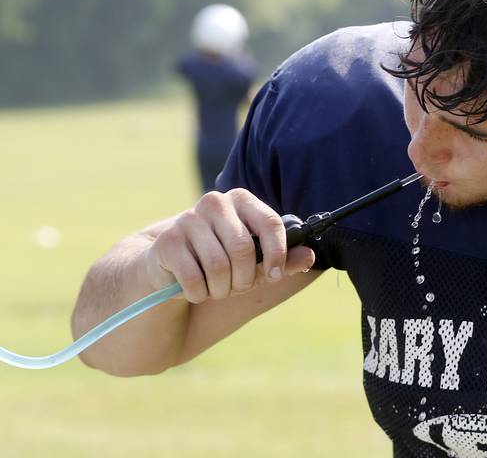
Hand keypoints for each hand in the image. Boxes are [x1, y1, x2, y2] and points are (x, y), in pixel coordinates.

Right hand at [143, 189, 314, 302]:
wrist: (169, 265)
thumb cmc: (221, 260)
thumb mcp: (255, 260)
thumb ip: (284, 258)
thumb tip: (310, 256)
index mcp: (242, 200)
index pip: (270, 223)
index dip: (277, 253)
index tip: (275, 275)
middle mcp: (216, 203)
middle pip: (243, 248)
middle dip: (244, 279)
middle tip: (237, 287)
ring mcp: (188, 219)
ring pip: (218, 266)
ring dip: (221, 289)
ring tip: (217, 289)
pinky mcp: (167, 241)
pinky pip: (194, 278)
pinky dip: (199, 294)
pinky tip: (197, 291)